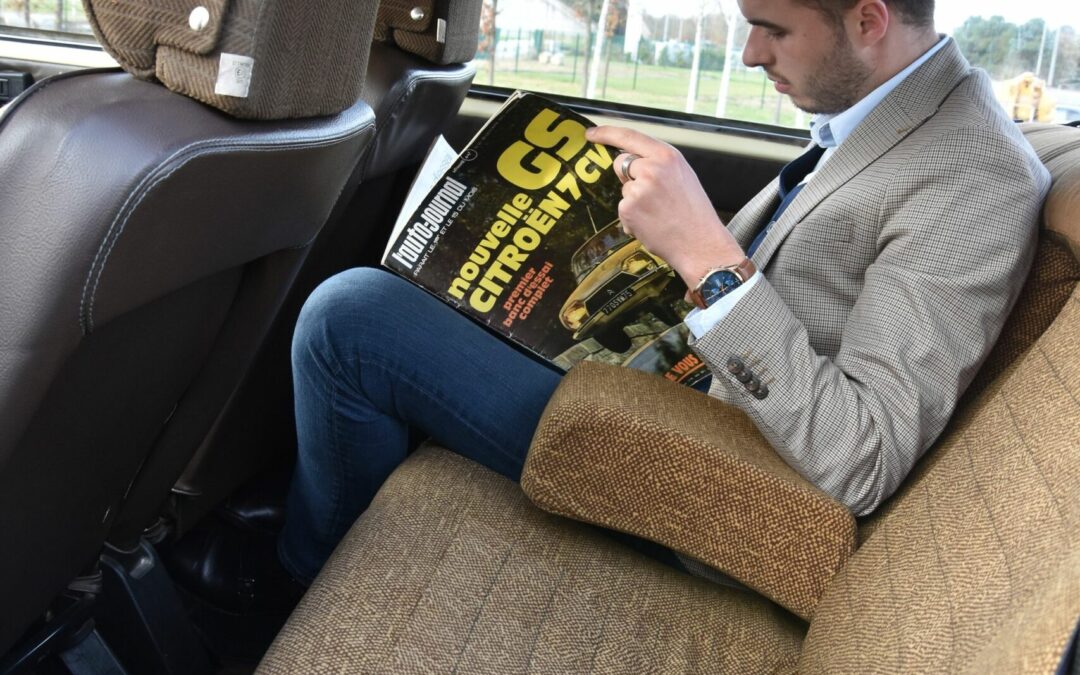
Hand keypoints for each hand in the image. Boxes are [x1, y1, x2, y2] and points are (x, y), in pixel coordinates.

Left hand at [586, 125, 744, 288]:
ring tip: (658, 214)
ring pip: (624, 189)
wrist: (700, 244)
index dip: (606, 133)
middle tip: (652, 195)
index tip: (591, 134)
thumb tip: (632, 161)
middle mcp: (651, 168)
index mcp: (667, 156)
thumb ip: (658, 163)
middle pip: (621, 163)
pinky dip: (633, 218)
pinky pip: (623, 209)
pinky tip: (652, 224)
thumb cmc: (694, 212)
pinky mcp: (628, 209)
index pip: (629, 136)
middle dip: (628, 176)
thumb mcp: (682, 175)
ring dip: (634, 201)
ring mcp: (638, 189)